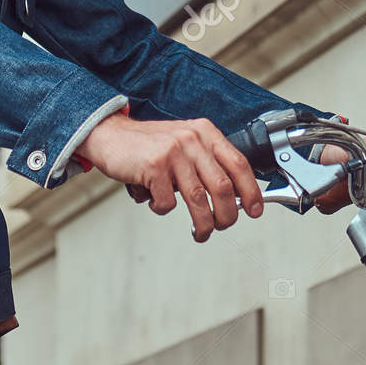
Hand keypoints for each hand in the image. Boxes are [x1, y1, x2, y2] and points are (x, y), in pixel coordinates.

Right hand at [76, 113, 264, 241]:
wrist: (110, 134)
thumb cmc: (148, 145)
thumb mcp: (184, 142)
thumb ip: (206, 161)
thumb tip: (234, 195)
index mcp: (205, 132)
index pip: (239, 163)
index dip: (251, 190)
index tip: (255, 210)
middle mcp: (192, 139)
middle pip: (222, 186)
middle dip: (228, 215)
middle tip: (223, 225)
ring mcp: (173, 152)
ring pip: (198, 199)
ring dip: (204, 223)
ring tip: (201, 232)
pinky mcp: (153, 166)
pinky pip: (167, 202)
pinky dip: (163, 209)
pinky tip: (156, 201)